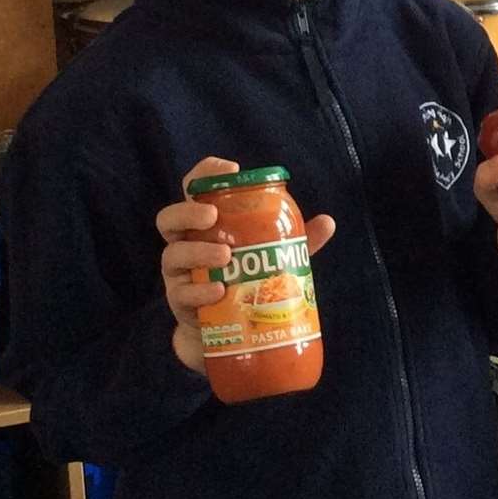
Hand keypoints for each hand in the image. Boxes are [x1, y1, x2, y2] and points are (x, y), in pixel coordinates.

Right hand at [157, 157, 335, 373]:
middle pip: (170, 219)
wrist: (231, 329)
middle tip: (212, 215)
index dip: (206, 173)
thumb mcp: (273, 255)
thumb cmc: (248, 278)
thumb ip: (296, 239)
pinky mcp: (180, 303)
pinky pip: (182, 294)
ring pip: (173, 255)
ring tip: (225, 257)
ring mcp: (179, 273)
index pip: (195, 189)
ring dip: (198, 252)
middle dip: (187, 213)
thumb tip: (328, 221)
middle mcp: (186, 243)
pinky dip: (200, 290)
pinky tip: (218, 290)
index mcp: (206, 224)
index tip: (230, 169)